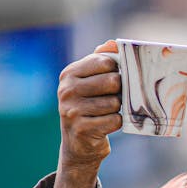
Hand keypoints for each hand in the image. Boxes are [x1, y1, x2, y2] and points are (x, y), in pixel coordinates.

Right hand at [51, 40, 121, 187]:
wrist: (78, 145)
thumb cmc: (89, 107)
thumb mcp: (90, 82)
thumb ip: (101, 60)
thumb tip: (113, 43)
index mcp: (69, 74)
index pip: (105, 62)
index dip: (117, 70)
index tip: (115, 79)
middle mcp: (67, 90)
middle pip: (113, 81)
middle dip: (119, 91)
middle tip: (113, 98)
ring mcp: (72, 110)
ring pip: (115, 102)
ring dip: (117, 109)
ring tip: (107, 113)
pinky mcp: (81, 128)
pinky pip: (114, 120)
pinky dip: (116, 123)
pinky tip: (106, 125)